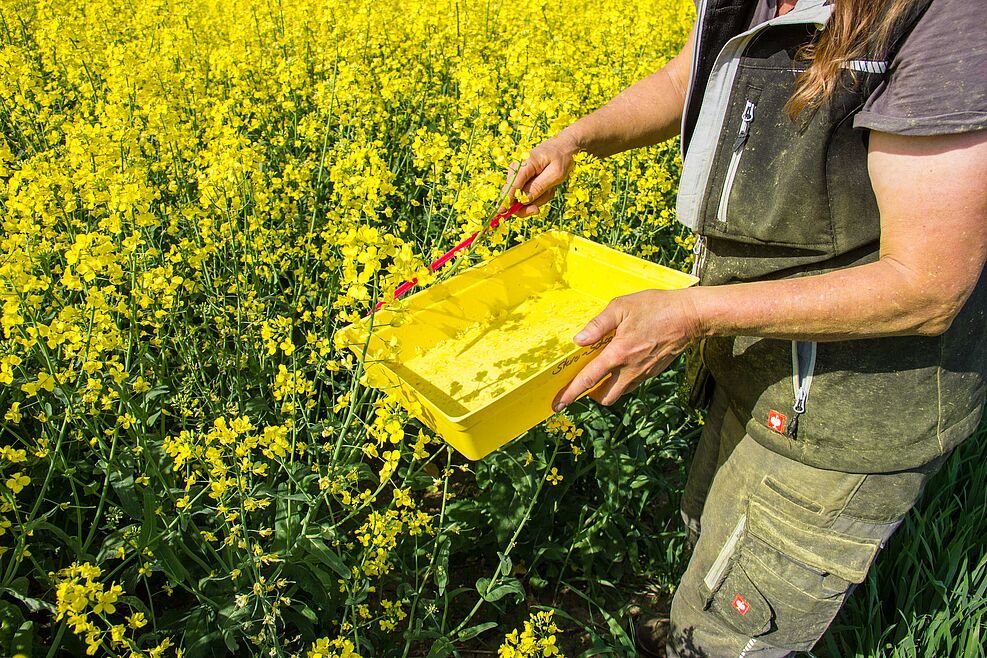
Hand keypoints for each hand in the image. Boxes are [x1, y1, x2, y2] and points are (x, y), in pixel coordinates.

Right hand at [503, 131, 580, 216]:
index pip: (512, 185)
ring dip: (537, 198)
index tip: (501, 212)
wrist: (565, 146)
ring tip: (550, 189)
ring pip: (521, 197)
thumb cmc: (563, 157)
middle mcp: (517, 168)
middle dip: (527, 204)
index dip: (506, 200)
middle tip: (537, 211)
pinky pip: (527, 194)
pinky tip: (548, 187)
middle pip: (513, 194)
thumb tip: (523, 200)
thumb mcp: (556, 174)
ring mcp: (519, 174)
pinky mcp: (523, 179)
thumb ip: (539, 187)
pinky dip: (538, 195)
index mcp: (525, 164)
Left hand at [553, 289, 703, 409]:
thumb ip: (598, 325)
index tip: (558, 404)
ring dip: (607, 387)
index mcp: (619, 353)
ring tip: (602, 369)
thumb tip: (578, 340)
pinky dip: (622, 379)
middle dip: (591, 394)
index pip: (589, 379)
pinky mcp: (653, 372)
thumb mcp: (622, 307)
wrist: (691, 316)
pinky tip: (622, 361)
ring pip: (620, 392)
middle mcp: (631, 369)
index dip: (571, 393)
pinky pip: (632, 383)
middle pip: (605, 397)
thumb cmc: (656, 307)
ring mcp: (644, 373)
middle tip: (583, 381)